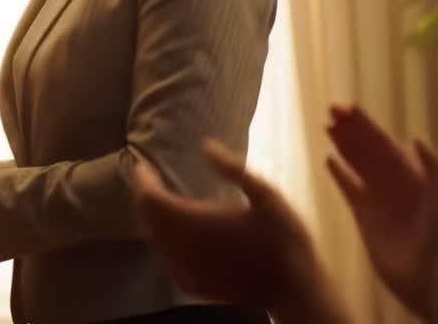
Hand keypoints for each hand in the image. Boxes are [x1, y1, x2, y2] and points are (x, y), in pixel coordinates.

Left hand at [133, 140, 352, 323]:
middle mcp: (183, 248)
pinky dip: (159, 239)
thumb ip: (234, 168)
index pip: (150, 199)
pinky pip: (163, 258)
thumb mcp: (267, 196)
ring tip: (157, 197)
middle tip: (148, 177)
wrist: (295, 290)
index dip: (142, 179)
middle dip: (143, 196)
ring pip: (152, 239)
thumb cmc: (285, 239)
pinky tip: (172, 230)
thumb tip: (206, 145)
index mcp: (197, 223)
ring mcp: (185, 270)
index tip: (143, 164)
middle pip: (146, 217)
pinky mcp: (191, 285)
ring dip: (150, 217)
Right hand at [325, 103, 437, 318]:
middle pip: (368, 150)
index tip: (350, 107)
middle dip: (351, 130)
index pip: (385, 143)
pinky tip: (329, 161)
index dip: (368, 125)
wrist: (428, 276)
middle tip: (331, 110)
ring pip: (357, 165)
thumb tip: (414, 137)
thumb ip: (430, 167)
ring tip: (327, 127)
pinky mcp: (364, 217)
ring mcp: (379, 200)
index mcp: (413, 176)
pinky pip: (349, 190)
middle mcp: (394, 184)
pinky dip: (339, 176)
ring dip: (344, 146)